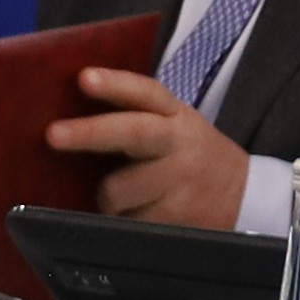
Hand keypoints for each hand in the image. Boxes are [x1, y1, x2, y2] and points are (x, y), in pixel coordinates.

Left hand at [44, 62, 255, 230]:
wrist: (246, 197)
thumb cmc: (192, 159)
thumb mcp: (177, 127)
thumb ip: (137, 118)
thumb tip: (70, 118)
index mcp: (176, 116)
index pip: (147, 93)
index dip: (116, 84)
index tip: (84, 78)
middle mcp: (180, 144)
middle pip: (133, 133)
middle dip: (90, 133)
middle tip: (52, 135)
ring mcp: (181, 181)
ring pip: (120, 188)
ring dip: (107, 198)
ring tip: (121, 200)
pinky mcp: (178, 218)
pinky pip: (130, 221)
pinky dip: (124, 221)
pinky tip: (141, 215)